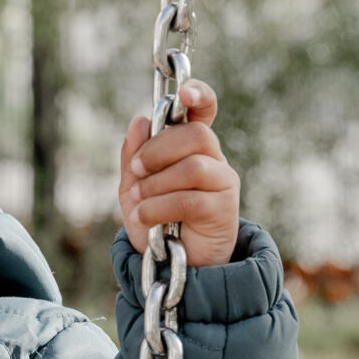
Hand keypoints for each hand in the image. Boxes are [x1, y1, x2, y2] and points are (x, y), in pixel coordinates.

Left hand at [119, 80, 240, 268]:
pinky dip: (159, 207)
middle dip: (158, 150)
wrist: (169, 265)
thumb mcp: (134, 187)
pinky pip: (191, 198)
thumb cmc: (154, 223)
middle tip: (137, 170)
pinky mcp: (225, 209)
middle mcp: (212, 159)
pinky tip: (143, 218)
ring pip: (193, 166)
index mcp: (190, 147)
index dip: (199, 95)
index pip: (203, 110)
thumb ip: (134, 157)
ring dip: (156, 183)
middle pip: (196, 134)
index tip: (184, 93)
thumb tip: (139, 121)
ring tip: (138, 201)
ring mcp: (223, 182)